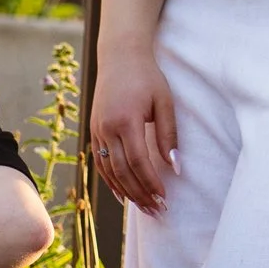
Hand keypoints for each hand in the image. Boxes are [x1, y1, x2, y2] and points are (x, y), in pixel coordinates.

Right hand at [88, 38, 178, 216]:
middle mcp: (107, 129)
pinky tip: (122, 194)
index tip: (164, 197)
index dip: (150, 183)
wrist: (120, 57)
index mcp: (126, 121)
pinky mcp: (94, 131)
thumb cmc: (148, 77)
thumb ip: (168, 135)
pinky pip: (100, 163)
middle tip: (157, 210)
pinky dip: (111, 181)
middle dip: (140, 194)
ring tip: (143, 207)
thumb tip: (174, 166)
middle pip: (122, 172)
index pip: (138, 162)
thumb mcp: (164, 102)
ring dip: (126, 192)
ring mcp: (97, 131)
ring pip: (109, 171)